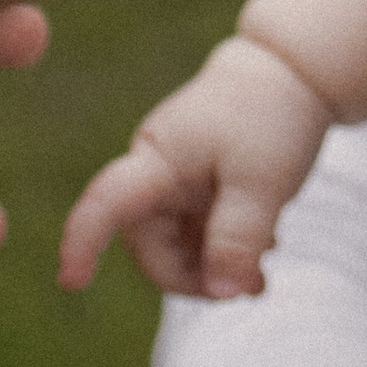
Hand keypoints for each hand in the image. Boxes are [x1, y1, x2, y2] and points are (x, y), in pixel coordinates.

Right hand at [59, 34, 332, 299]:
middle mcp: (156, 171)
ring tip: (259, 279)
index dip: (83, 243)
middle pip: (151, 244)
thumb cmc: (272, 116)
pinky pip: (197, 232)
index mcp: (157, 160)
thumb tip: (223, 295)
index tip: (72, 283)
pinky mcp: (197, 187)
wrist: (295, 71)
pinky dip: (224, 250)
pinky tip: (262, 253)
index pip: (106, 202)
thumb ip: (239, 239)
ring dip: (212, 268)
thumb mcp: (263, 183)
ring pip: (176, 244)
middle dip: (193, 276)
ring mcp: (175, 181)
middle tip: (250, 288)